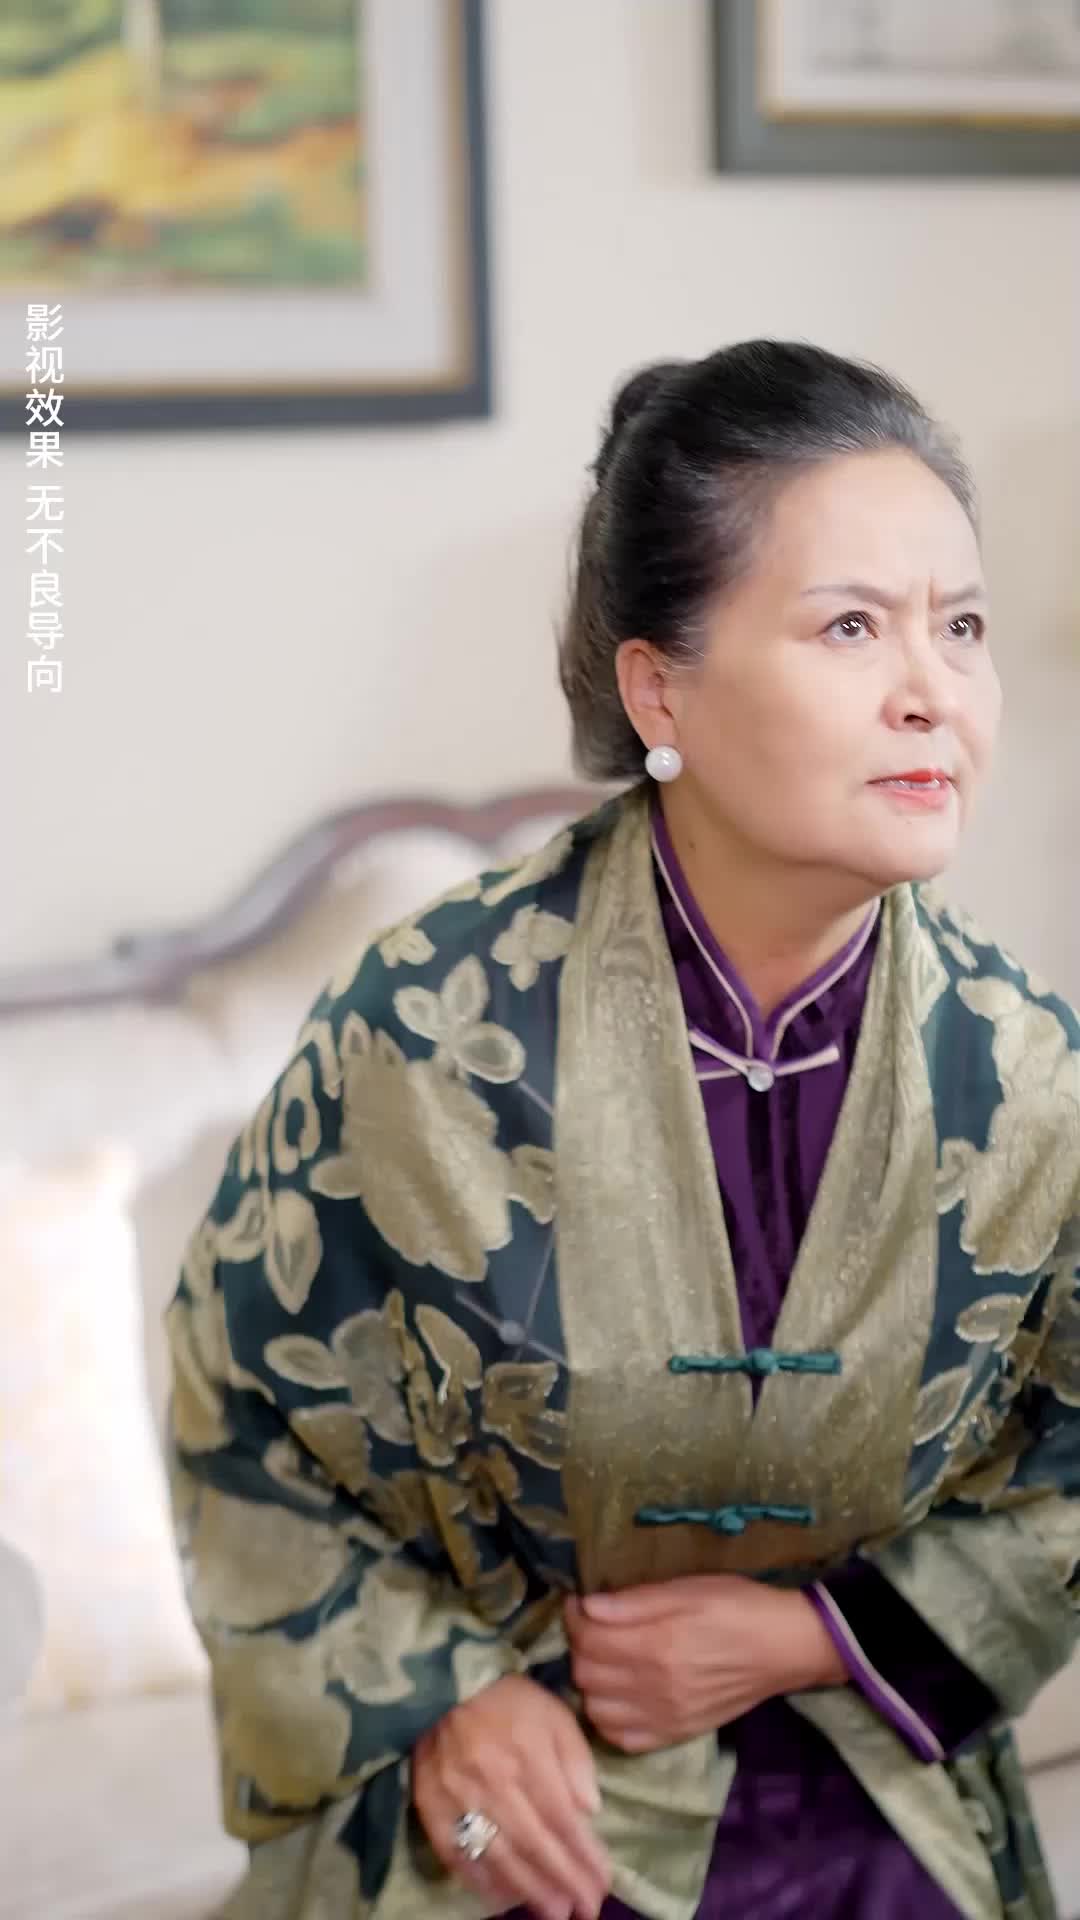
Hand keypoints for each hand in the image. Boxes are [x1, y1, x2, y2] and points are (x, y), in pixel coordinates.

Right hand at [411, 1673, 611, 1919]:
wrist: (445, 1685)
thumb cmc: (509, 1701)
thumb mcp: (554, 1715)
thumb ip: (575, 1760)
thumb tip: (590, 1810)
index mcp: (528, 1756)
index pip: (562, 1819)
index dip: (584, 1856)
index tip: (603, 1882)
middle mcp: (495, 1783)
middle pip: (535, 1844)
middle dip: (563, 1882)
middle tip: (586, 1910)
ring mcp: (459, 1799)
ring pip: (499, 1855)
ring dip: (529, 1891)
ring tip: (554, 1914)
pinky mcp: (431, 1808)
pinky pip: (456, 1854)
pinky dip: (480, 1881)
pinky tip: (502, 1899)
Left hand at [565, 1575, 845, 1754]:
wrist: (784, 1648)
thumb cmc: (737, 1606)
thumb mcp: (688, 1588)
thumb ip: (636, 1601)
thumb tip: (587, 1606)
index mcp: (657, 1644)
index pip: (588, 1638)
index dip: (575, 1616)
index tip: (582, 1603)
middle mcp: (655, 1687)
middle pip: (586, 1674)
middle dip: (581, 1647)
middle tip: (595, 1628)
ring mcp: (665, 1716)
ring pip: (597, 1710)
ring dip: (591, 1684)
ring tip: (607, 1661)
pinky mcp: (676, 1734)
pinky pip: (623, 1739)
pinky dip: (611, 1718)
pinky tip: (621, 1695)